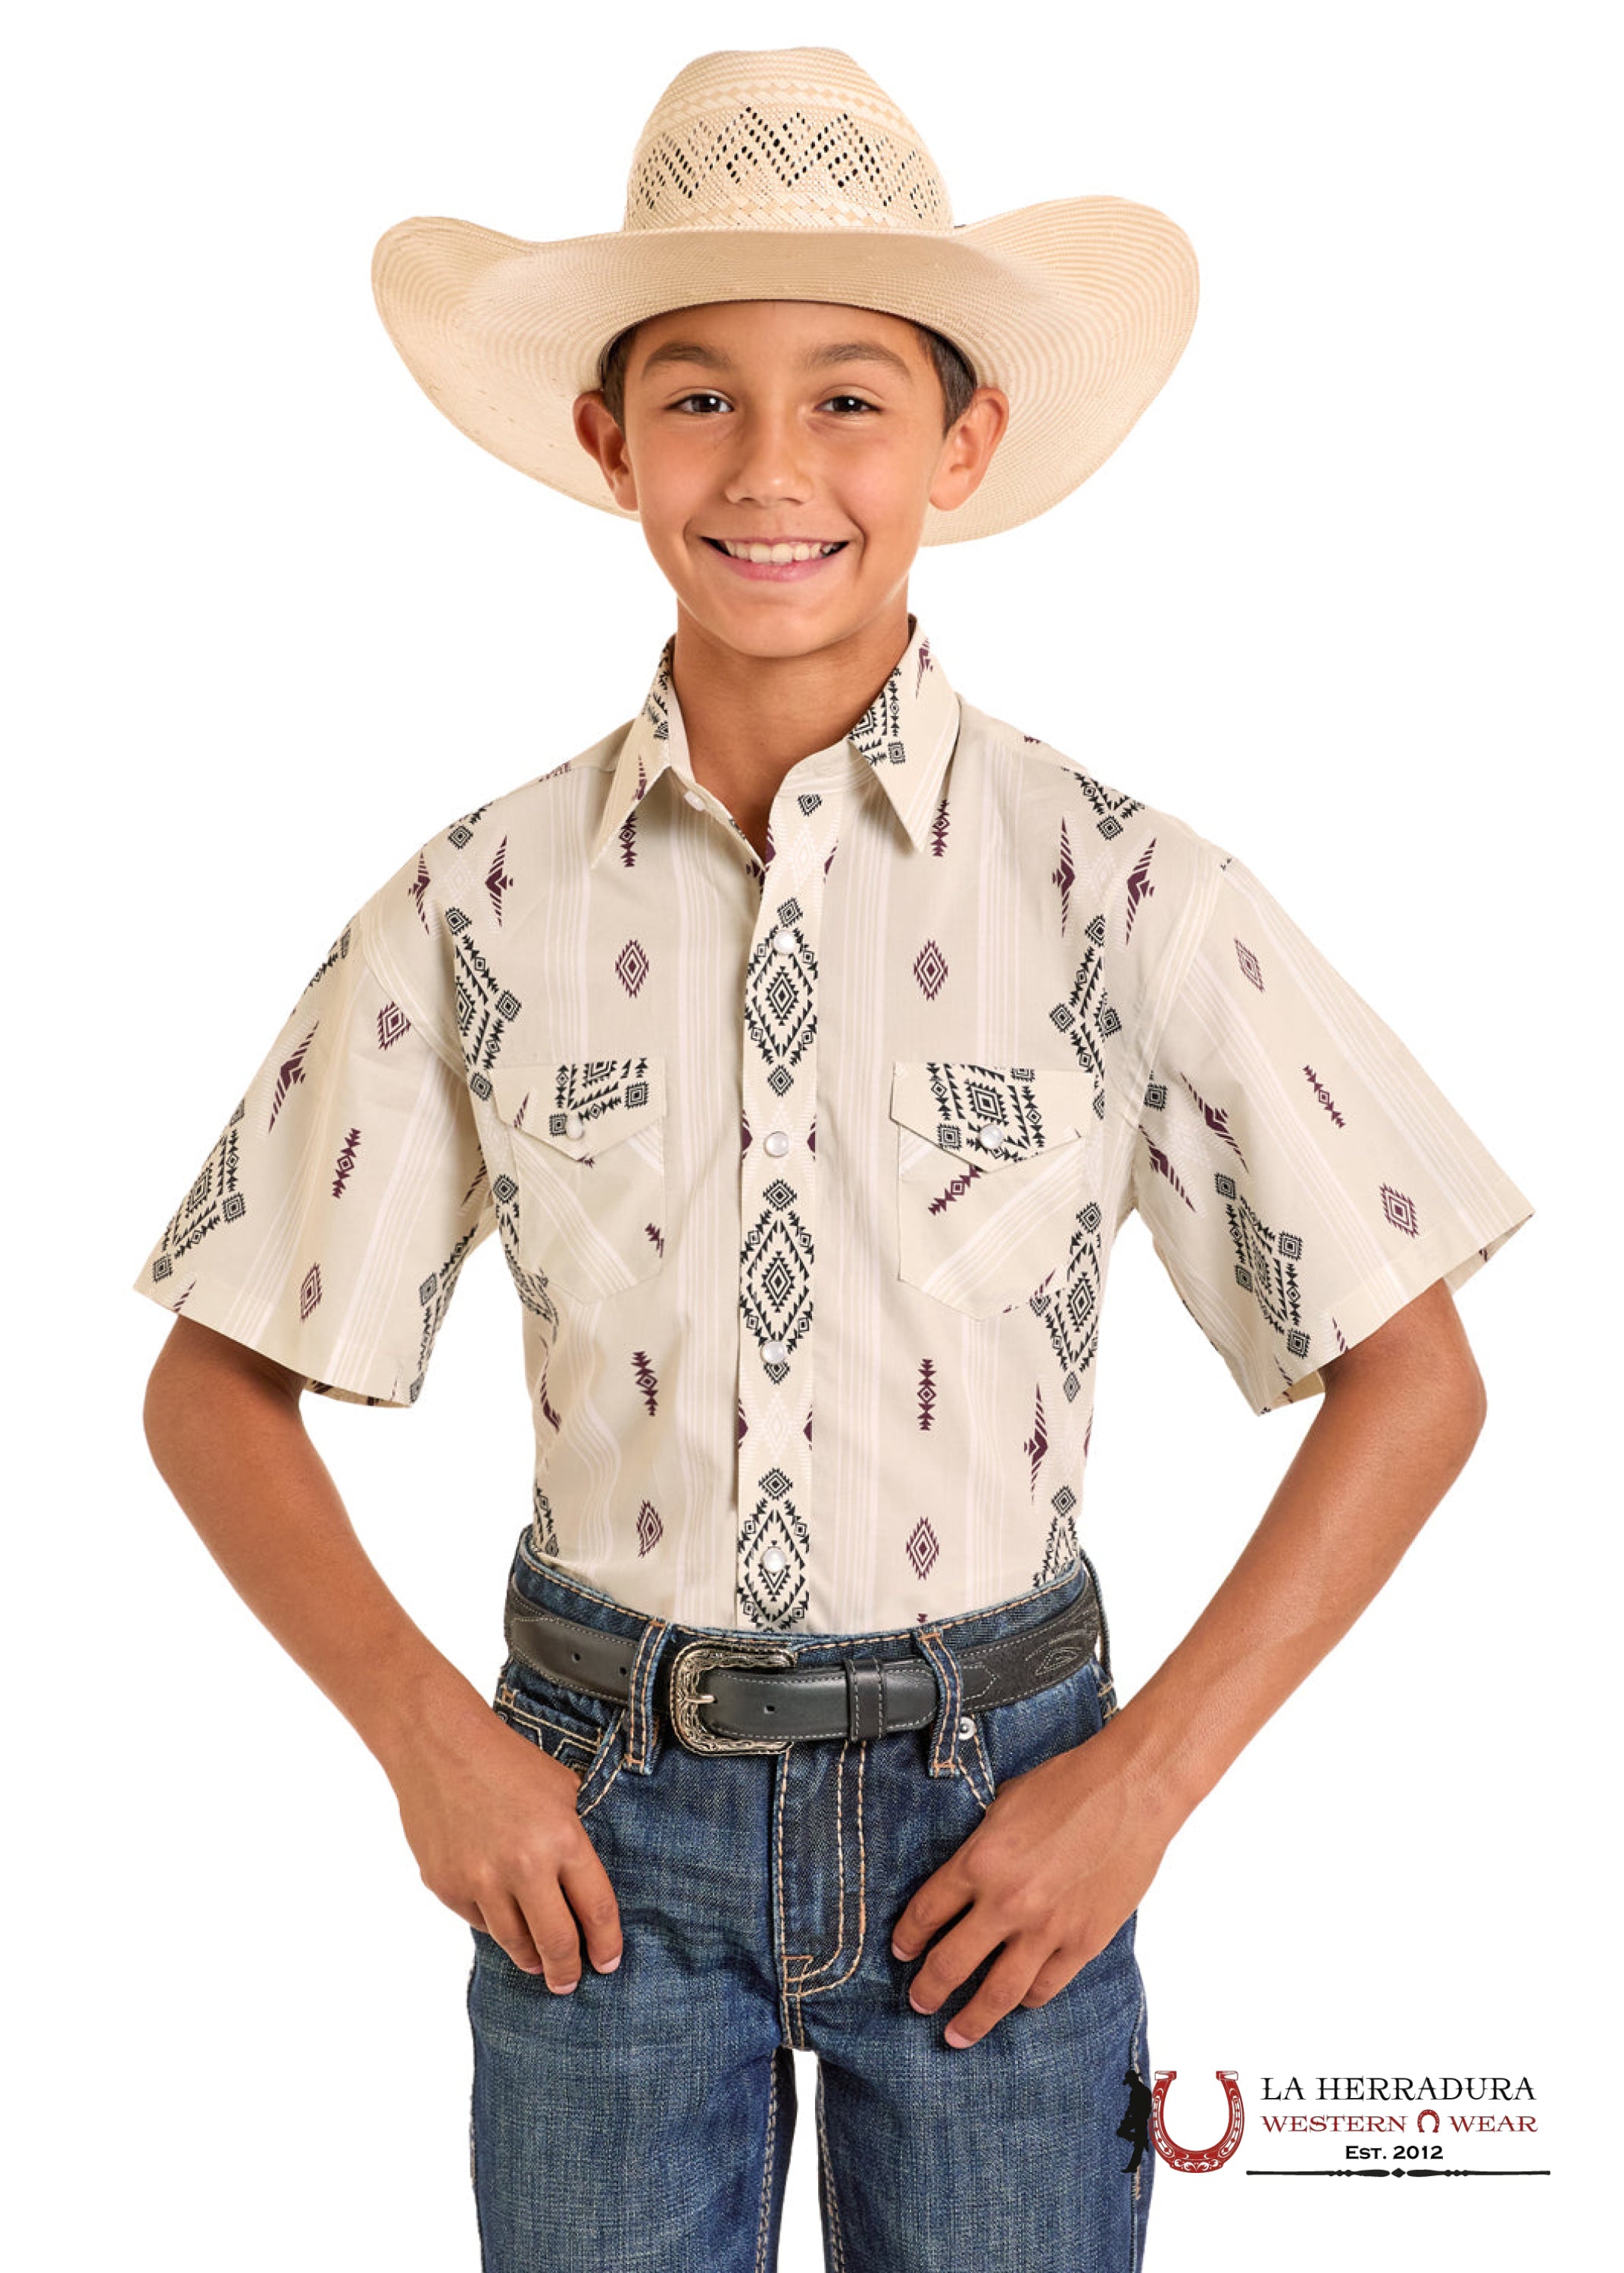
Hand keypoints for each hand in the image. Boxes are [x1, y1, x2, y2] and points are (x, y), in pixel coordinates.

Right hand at [388, 1701, 623, 1992]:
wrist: (439, 1744)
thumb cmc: (507, 1761)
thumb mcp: (562, 1789)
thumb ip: (576, 1839)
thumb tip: (586, 1888)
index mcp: (561, 1839)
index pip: (596, 1910)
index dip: (606, 1943)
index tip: (608, 1962)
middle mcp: (522, 1867)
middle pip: (556, 1942)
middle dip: (568, 1971)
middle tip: (571, 1981)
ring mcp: (479, 1880)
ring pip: (514, 1943)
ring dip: (531, 1958)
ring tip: (539, 1963)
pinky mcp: (445, 1886)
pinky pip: (478, 1921)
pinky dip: (493, 1924)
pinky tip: (501, 1916)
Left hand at [889, 1719, 1171, 2048]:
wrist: (1131, 1791)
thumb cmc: (1070, 1785)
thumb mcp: (1005, 1804)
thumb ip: (982, 1845)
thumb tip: (970, 1870)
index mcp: (979, 1862)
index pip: (926, 1913)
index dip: (908, 1938)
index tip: (901, 1952)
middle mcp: (1007, 1902)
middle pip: (951, 1963)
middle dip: (928, 1989)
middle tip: (918, 2002)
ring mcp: (1047, 1928)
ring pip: (998, 1993)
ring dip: (972, 2018)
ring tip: (957, 2033)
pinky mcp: (1085, 1942)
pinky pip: (1046, 1986)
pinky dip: (1027, 1999)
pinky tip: (1017, 2003)